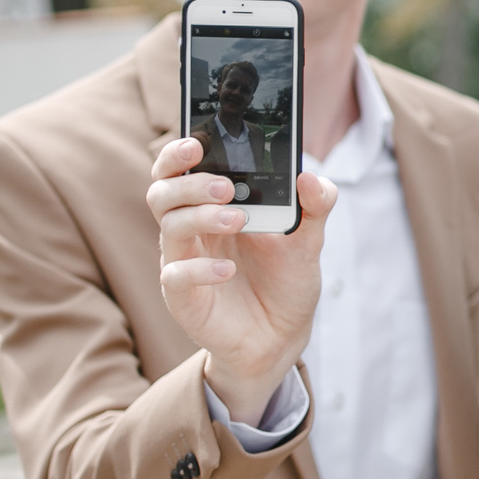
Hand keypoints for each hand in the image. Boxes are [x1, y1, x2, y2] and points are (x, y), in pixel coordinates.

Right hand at [147, 137, 337, 424]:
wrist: (283, 337)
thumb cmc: (286, 281)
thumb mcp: (309, 242)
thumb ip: (315, 207)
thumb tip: (311, 179)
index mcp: (213, 206)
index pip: (179, 169)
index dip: (178, 152)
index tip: (198, 141)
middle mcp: (192, 231)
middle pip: (163, 192)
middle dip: (191, 182)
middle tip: (228, 187)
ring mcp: (183, 262)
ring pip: (169, 227)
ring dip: (200, 216)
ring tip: (239, 219)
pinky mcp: (183, 297)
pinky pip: (175, 275)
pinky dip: (199, 268)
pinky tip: (227, 269)